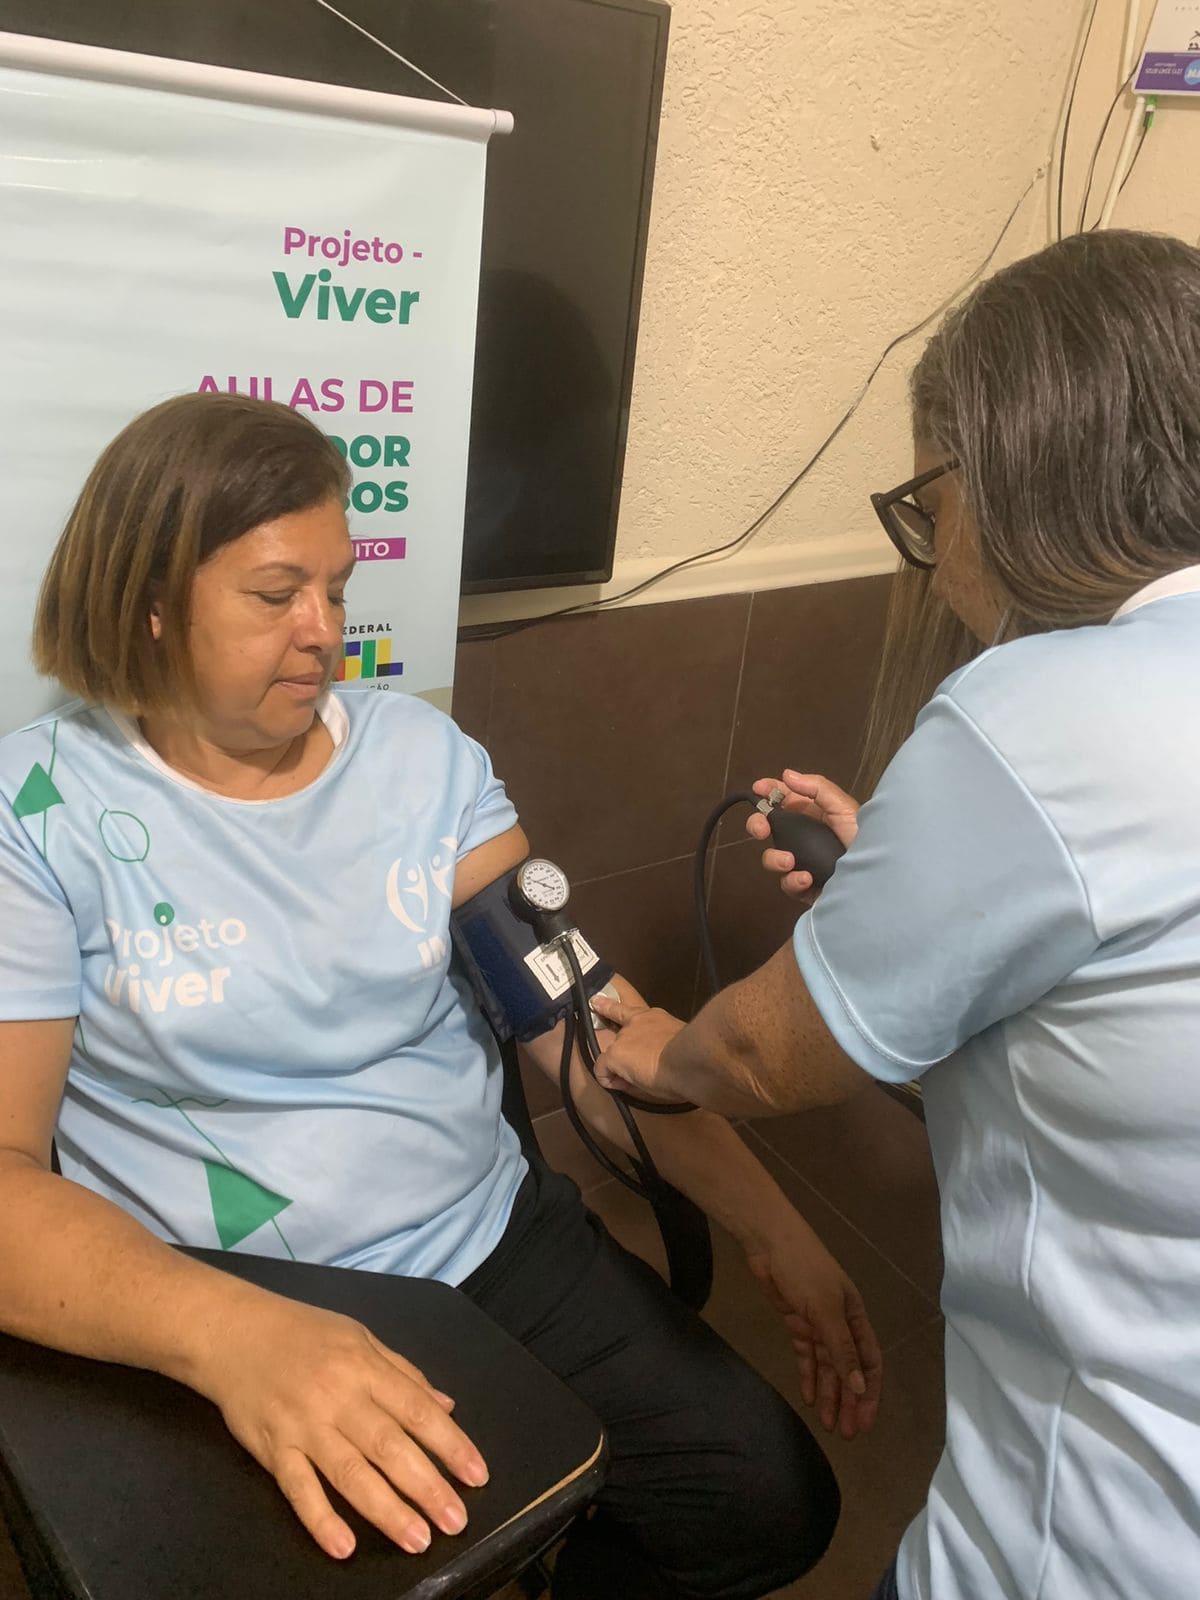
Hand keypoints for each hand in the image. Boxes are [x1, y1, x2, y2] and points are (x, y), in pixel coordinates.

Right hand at [195, 1290, 488, 1559]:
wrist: (233, 1333)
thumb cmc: (303, 1333)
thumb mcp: (359, 1338)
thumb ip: (404, 1373)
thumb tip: (447, 1406)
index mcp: (365, 1367)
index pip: (417, 1410)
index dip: (450, 1444)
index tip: (477, 1476)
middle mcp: (338, 1397)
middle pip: (389, 1447)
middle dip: (426, 1486)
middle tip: (456, 1521)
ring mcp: (304, 1425)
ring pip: (350, 1473)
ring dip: (387, 1510)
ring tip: (418, 1539)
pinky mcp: (272, 1449)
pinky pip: (298, 1489)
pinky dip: (320, 1518)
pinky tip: (344, 1546)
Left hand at [589, 994, 686, 1102]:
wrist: (692, 1060)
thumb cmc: (695, 1056)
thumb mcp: (682, 1045)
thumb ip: (669, 1045)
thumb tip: (660, 1060)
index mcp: (655, 1019)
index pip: (627, 1010)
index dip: (609, 1006)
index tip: (596, 1001)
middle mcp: (636, 1023)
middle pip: (620, 1038)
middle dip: (625, 1052)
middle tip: (638, 1070)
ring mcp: (624, 1037)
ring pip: (613, 1053)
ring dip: (619, 1066)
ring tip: (635, 1081)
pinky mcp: (616, 1053)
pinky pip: (602, 1069)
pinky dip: (608, 1078)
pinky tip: (620, 1085)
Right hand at [746, 771, 860, 900]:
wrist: (879, 880)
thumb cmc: (867, 840)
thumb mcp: (845, 808)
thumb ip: (817, 788)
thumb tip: (786, 775)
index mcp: (813, 815)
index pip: (784, 799)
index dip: (769, 791)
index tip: (758, 788)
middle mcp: (803, 838)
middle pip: (768, 828)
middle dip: (757, 825)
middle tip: (761, 829)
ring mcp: (802, 863)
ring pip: (772, 859)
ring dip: (775, 858)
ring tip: (789, 861)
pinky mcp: (804, 888)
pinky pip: (787, 884)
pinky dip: (793, 881)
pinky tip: (806, 878)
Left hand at [746, 1218, 881, 1439]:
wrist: (769, 1242)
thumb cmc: (803, 1269)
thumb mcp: (825, 1309)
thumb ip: (842, 1348)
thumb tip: (860, 1386)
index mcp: (854, 1316)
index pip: (869, 1362)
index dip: (869, 1392)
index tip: (865, 1421)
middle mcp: (839, 1323)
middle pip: (848, 1369)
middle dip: (849, 1400)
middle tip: (846, 1433)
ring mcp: (816, 1322)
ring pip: (827, 1366)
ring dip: (829, 1393)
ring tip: (828, 1424)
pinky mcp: (795, 1321)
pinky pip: (806, 1355)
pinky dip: (808, 1375)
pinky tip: (808, 1398)